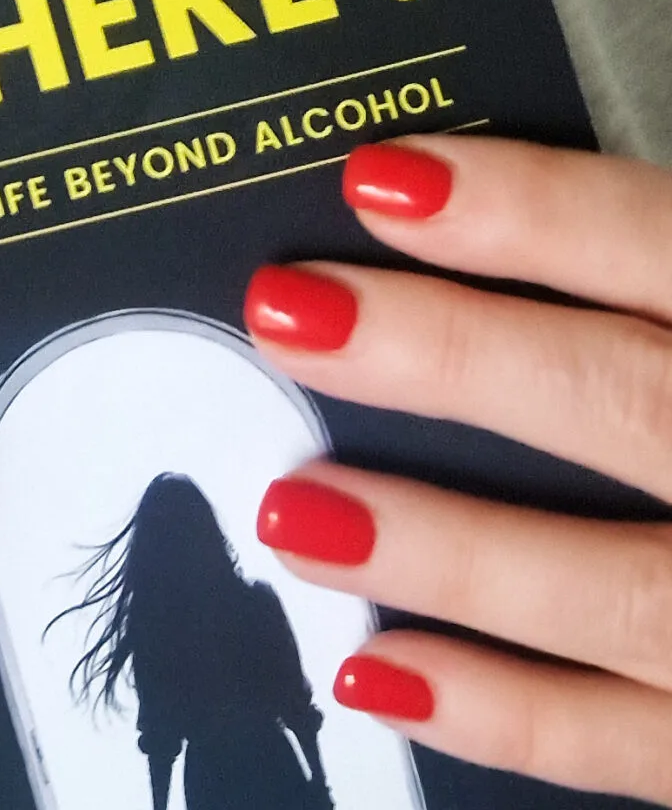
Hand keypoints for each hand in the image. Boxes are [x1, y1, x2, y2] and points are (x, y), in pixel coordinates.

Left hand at [241, 135, 671, 804]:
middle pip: (634, 406)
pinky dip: (510, 717)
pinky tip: (379, 671)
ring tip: (296, 507)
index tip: (384, 177)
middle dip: (457, 359)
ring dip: (450, 553)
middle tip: (292, 310)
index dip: (534, 214)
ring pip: (626, 595)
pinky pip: (647, 751)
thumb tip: (518, 209)